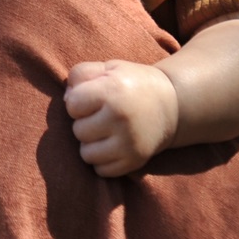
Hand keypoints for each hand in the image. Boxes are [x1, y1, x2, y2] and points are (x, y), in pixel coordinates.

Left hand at [64, 59, 179, 176]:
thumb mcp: (109, 68)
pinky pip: (101, 170)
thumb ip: (81, 74)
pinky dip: (103, 160)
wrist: (172, 104)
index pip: (72, 104)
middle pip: (78, 131)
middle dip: (85, 123)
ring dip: (92, 144)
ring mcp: (129, 142)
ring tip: (106, 131)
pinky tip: (113, 145)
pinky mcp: (135, 161)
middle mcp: (121, 117)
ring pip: (86, 154)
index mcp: (113, 90)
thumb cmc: (132, 84)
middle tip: (102, 115)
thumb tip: (66, 100)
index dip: (79, 101)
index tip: (93, 98)